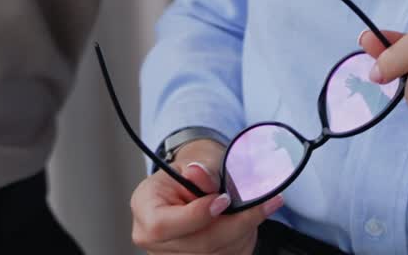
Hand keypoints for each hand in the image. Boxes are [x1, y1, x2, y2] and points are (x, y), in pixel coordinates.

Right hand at [129, 139, 283, 254]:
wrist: (189, 185)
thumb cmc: (189, 173)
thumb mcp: (193, 161)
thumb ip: (200, 171)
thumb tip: (199, 173)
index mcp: (144, 207)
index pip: (164, 225)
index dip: (198, 215)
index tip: (224, 200)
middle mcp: (151, 239)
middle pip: (198, 245)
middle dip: (235, 225)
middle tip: (262, 204)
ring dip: (243, 235)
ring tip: (257, 210)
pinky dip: (241, 243)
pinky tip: (248, 225)